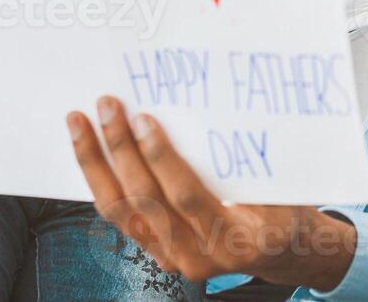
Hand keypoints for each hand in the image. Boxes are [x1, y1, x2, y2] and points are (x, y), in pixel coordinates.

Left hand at [68, 97, 354, 290]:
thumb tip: (214, 112)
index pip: (186, 197)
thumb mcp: (281, 185)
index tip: (143, 119)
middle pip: (145, 202)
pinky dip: (103, 183)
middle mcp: (198, 256)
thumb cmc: (287, 207)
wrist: (284, 250)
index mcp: (235, 237)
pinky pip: (121, 218)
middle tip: (106, 108)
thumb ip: (247, 163)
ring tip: (81, 125)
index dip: (161, 158)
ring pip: (121, 212)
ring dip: (96, 166)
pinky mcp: (158, 255)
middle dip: (119, 151)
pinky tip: (91, 153)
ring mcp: (173, 259)